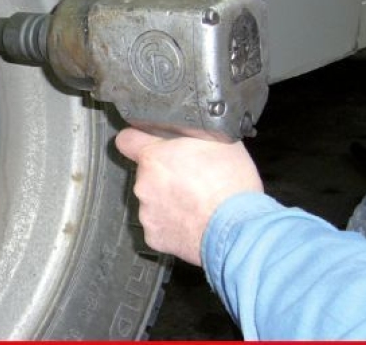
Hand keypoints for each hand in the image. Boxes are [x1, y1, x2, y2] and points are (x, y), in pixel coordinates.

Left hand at [115, 128, 263, 265]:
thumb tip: (185, 127)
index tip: (147, 143)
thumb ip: (190, 132)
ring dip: (169, 199)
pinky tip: (194, 221)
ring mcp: (147, 213)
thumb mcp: (217, 140)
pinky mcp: (154, 237)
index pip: (126, 139)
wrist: (239, 230)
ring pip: (153, 200)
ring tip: (198, 203)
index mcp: (153, 157)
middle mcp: (143, 184)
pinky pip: (160, 225)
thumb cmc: (231, 185)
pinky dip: (173, 224)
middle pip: (147, 173)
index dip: (137, 139)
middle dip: (164, 174)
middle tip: (192, 178)